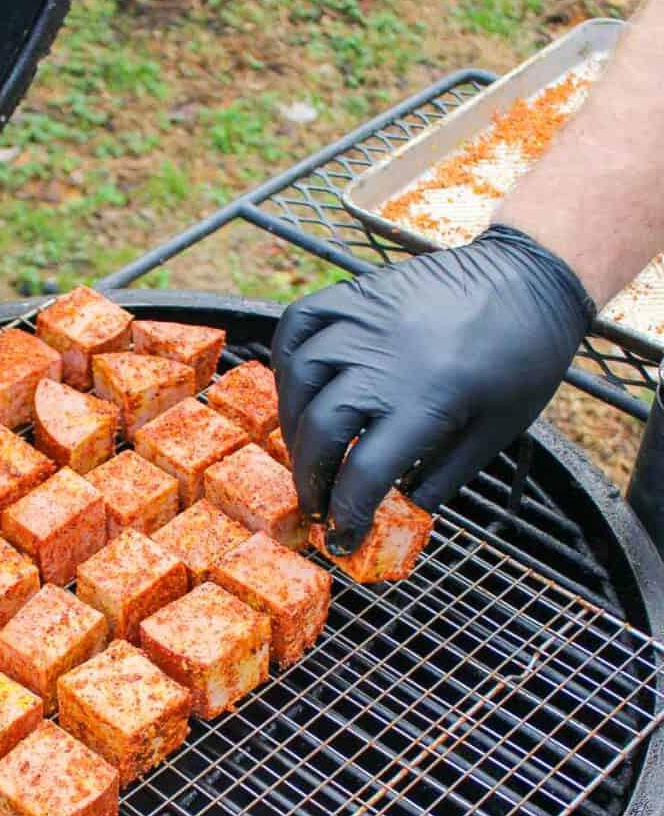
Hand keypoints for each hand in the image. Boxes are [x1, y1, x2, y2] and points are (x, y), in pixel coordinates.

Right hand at [271, 224, 593, 553]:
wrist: (531, 277)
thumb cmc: (524, 358)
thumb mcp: (497, 432)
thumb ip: (445, 475)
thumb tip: (404, 509)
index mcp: (428, 402)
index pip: (364, 473)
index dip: (348, 516)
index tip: (344, 538)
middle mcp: (385, 362)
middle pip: (319, 430)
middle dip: (309, 480)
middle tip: (318, 503)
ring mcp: (366, 323)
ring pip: (299, 378)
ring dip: (292, 424)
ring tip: (307, 449)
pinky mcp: (358, 294)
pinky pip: (299, 324)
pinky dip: (286, 357)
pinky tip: (297, 385)